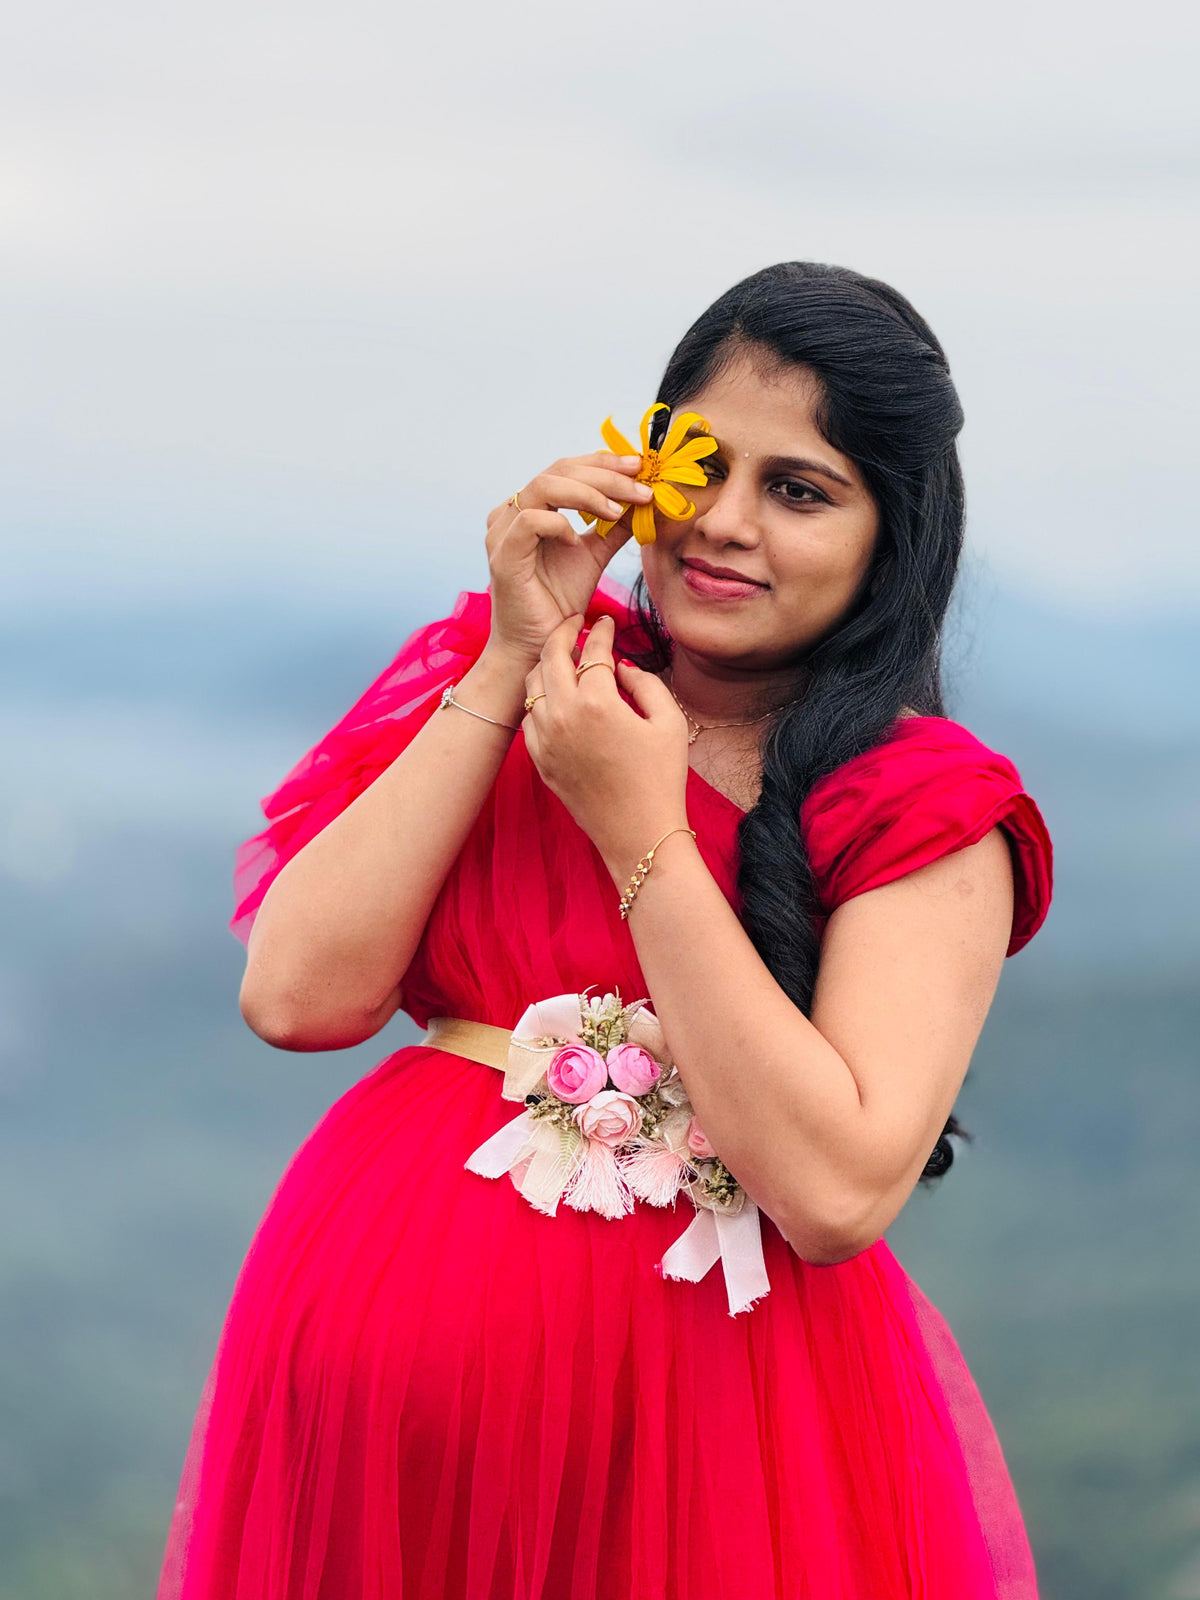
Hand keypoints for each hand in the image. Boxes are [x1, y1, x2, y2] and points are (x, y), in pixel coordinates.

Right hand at [484, 452, 654, 666]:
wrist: (538, 646)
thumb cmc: (558, 603)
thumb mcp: (594, 557)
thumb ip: (613, 528)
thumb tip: (643, 503)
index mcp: (531, 508)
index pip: (568, 469)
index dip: (604, 463)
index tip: (640, 467)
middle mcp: (512, 513)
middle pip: (559, 470)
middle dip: (605, 474)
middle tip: (640, 485)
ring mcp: (503, 532)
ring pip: (544, 486)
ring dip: (588, 493)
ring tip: (618, 509)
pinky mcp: (503, 556)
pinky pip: (530, 521)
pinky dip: (560, 524)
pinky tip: (578, 539)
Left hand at [521, 613, 691, 878]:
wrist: (638, 833)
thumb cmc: (662, 778)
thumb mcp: (669, 722)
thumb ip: (645, 683)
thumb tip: (621, 667)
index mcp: (598, 702)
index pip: (592, 651)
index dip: (601, 630)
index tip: (605, 620)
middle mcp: (563, 715)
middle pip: (551, 657)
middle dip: (562, 633)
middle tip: (574, 624)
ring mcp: (545, 739)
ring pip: (533, 685)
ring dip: (547, 665)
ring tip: (564, 657)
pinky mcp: (538, 760)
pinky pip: (530, 717)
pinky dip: (541, 699)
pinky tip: (557, 696)